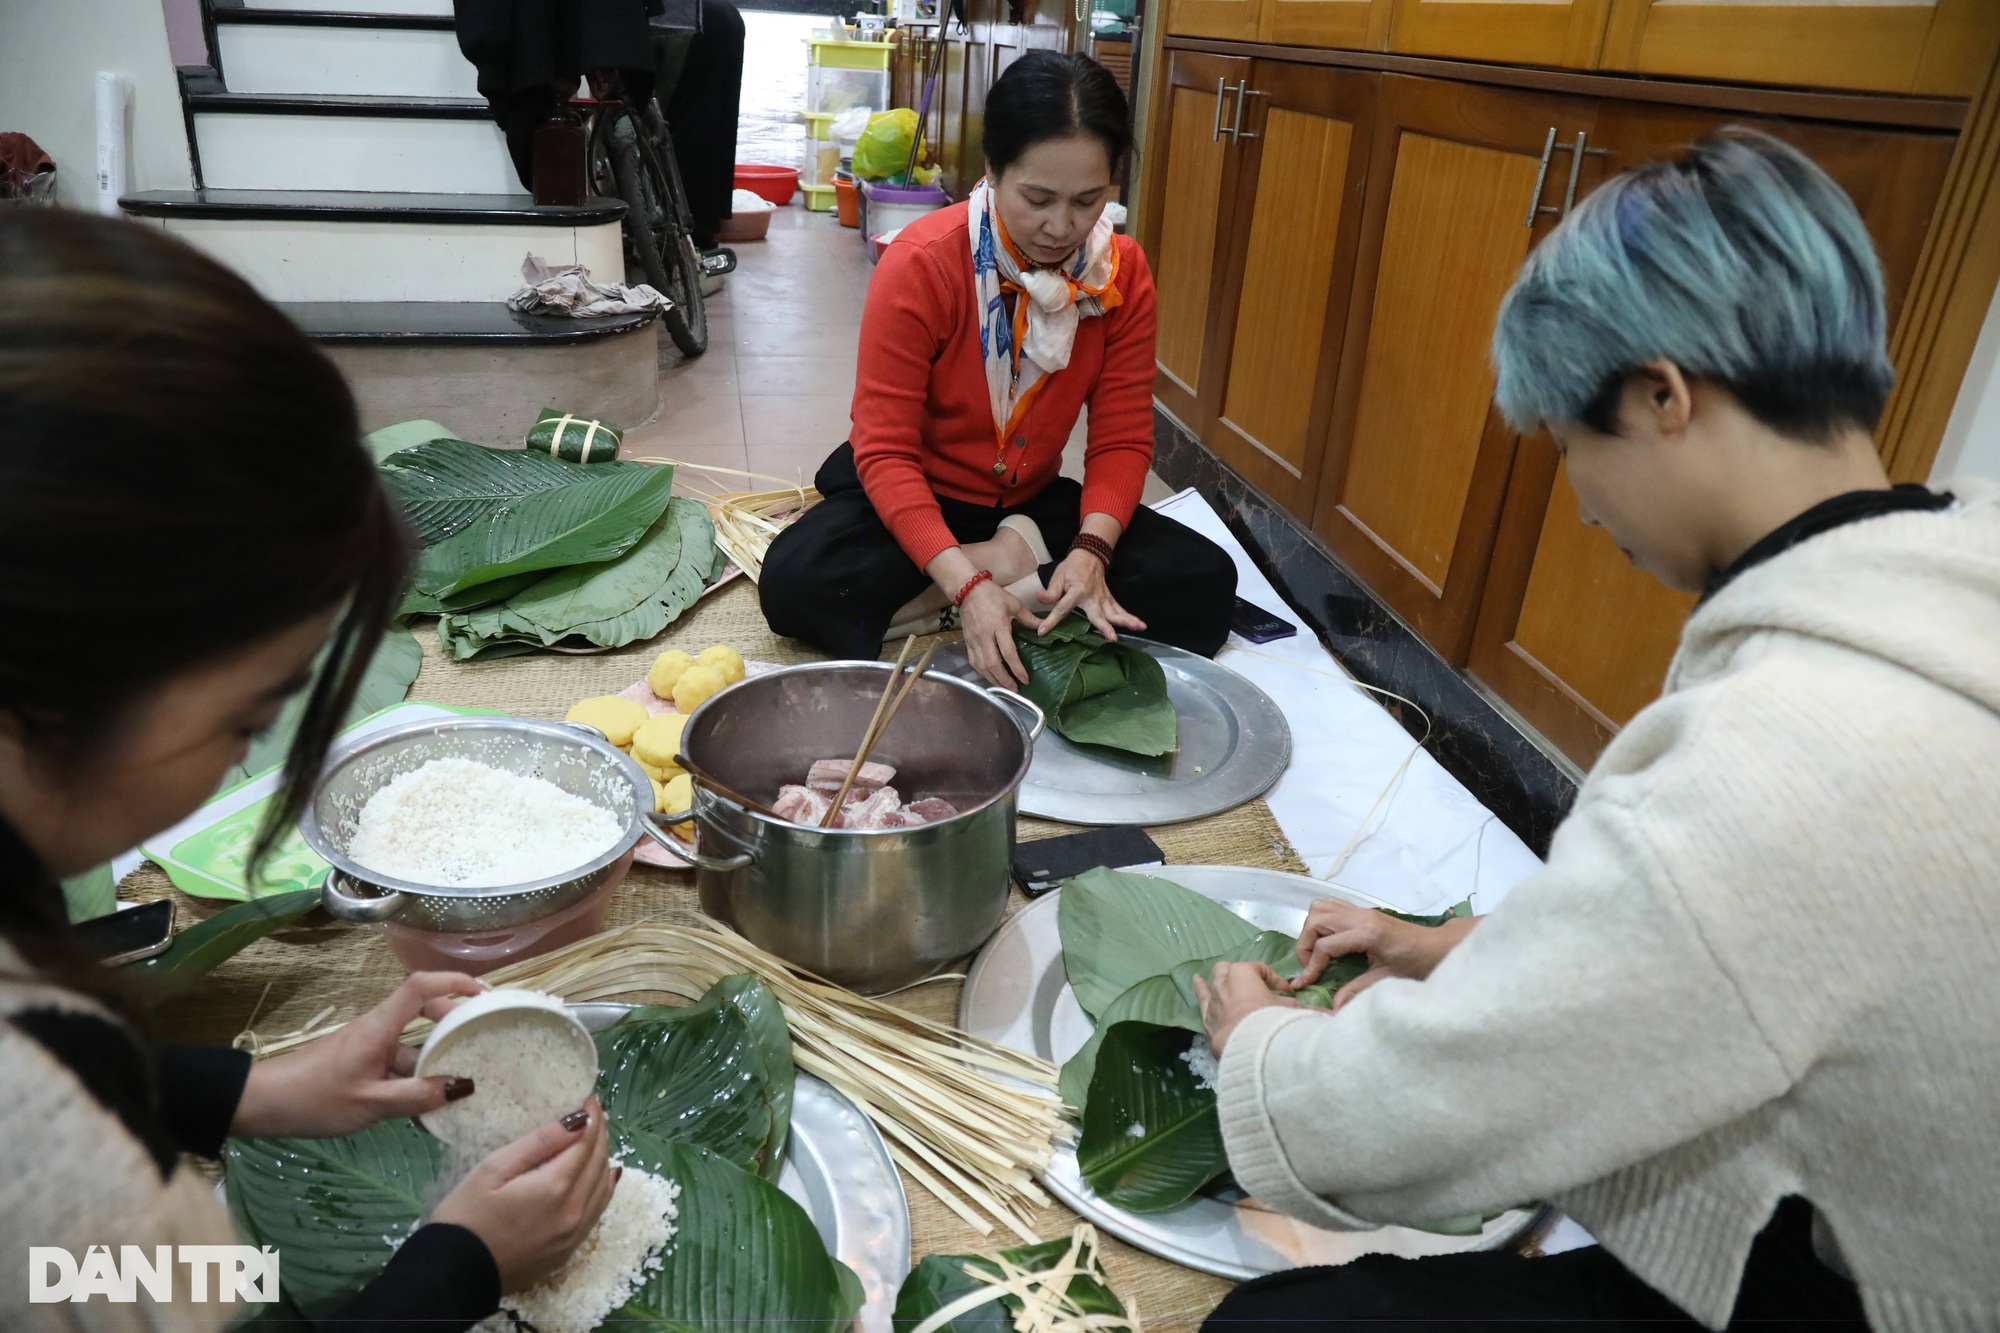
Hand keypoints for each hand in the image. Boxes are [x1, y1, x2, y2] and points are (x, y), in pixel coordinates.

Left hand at [231, 972, 484, 1138]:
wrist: (259, 1105)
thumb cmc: (313, 1098)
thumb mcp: (370, 1103)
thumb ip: (417, 1097)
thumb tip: (464, 1086)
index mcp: (380, 1027)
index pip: (422, 986)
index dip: (455, 982)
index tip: (486, 995)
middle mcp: (377, 1030)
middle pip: (424, 1014)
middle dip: (454, 1027)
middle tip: (482, 1045)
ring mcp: (367, 1049)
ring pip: (411, 1050)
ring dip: (433, 1068)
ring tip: (459, 1095)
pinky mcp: (358, 1067)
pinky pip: (396, 1070)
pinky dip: (413, 1086)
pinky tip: (424, 1116)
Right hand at [432, 1097, 617, 1292]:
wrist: (454, 1275)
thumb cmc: (465, 1217)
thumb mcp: (493, 1169)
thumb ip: (538, 1143)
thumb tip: (577, 1119)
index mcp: (555, 1188)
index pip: (586, 1143)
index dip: (591, 1117)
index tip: (590, 1098)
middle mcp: (574, 1212)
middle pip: (599, 1163)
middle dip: (600, 1134)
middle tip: (595, 1112)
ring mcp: (574, 1235)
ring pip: (603, 1188)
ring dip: (603, 1159)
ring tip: (597, 1137)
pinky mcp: (568, 1250)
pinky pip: (597, 1211)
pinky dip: (602, 1187)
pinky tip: (601, 1176)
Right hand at [959, 578, 1038, 687]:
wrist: (968, 590)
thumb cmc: (993, 596)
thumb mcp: (1014, 604)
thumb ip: (1028, 618)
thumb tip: (1042, 629)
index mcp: (998, 626)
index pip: (1008, 652)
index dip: (1017, 668)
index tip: (1025, 679)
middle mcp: (985, 636)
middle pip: (993, 664)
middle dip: (1004, 680)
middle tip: (1015, 689)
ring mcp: (974, 640)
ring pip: (982, 666)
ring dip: (993, 679)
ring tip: (1004, 688)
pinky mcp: (967, 642)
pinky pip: (974, 662)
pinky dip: (982, 673)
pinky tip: (991, 678)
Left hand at [1035, 551, 1145, 641]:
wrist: (1089, 555)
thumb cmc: (1071, 568)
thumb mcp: (1058, 577)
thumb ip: (1051, 592)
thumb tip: (1039, 599)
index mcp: (1076, 591)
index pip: (1062, 608)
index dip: (1051, 620)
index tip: (1042, 632)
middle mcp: (1092, 597)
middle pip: (1099, 614)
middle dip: (1106, 627)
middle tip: (1112, 638)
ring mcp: (1103, 598)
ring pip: (1116, 612)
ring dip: (1127, 621)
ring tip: (1139, 628)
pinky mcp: (1109, 599)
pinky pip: (1120, 610)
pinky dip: (1129, 617)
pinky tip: (1140, 626)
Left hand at [1191, 960, 1300, 1057]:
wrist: (1249, 1048)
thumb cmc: (1270, 1022)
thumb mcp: (1292, 1011)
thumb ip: (1307, 1010)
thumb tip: (1330, 1015)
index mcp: (1244, 973)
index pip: (1260, 969)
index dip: (1275, 979)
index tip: (1287, 992)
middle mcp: (1224, 982)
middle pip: (1230, 970)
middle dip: (1242, 976)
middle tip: (1255, 988)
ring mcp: (1213, 999)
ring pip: (1214, 982)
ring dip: (1221, 983)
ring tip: (1222, 981)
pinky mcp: (1206, 1019)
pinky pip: (1202, 1000)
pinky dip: (1202, 991)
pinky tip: (1198, 982)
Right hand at [1293, 899, 1477, 1009]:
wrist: (1437, 946)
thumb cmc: (1416, 963)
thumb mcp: (1386, 980)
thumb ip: (1357, 990)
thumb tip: (1333, 1007)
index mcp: (1367, 933)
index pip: (1325, 946)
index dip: (1311, 967)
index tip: (1304, 984)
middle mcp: (1360, 916)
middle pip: (1316, 922)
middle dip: (1305, 945)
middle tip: (1311, 967)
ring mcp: (1360, 910)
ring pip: (1320, 908)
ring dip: (1311, 930)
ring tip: (1316, 952)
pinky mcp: (1362, 910)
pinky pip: (1331, 905)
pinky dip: (1322, 920)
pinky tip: (1327, 940)